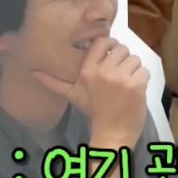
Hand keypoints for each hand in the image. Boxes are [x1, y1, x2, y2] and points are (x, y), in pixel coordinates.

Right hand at [32, 37, 148, 148]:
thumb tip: (32, 72)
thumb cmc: (93, 113)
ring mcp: (120, 78)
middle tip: (120, 75)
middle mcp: (103, 71)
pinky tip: (135, 91)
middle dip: (124, 60)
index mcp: (87, 71)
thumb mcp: (72, 95)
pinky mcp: (136, 85)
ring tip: (127, 84)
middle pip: (122, 49)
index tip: (111, 57)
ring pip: (135, 59)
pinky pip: (144, 71)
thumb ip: (53, 82)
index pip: (102, 42)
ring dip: (134, 70)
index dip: (110, 46)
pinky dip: (142, 79)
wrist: (111, 134)